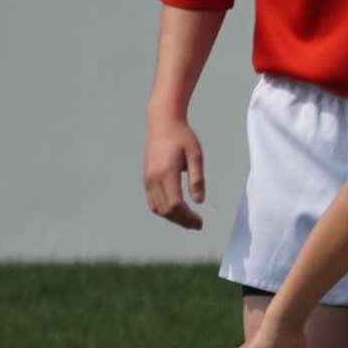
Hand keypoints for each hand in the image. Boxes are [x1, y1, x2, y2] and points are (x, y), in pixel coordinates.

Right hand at [145, 112, 206, 229]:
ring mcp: (147, 179)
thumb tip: (199, 201)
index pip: (175, 205)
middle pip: (165, 210)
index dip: (188, 217)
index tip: (200, 222)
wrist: (162, 122)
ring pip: (157, 208)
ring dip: (172, 217)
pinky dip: (164, 210)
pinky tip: (177, 211)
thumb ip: (197, 178)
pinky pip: (153, 201)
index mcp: (166, 173)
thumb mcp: (196, 155)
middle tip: (198, 225)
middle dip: (182, 221)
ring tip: (189, 220)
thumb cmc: (182, 137)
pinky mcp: (147, 178)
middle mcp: (153, 179)